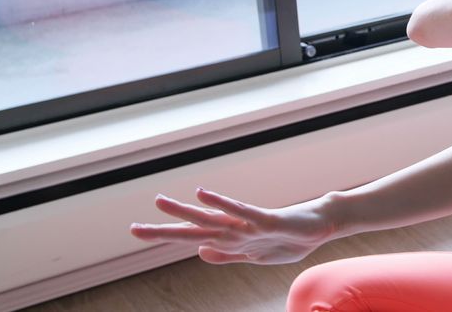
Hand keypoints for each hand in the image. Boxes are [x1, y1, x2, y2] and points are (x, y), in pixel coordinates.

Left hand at [129, 188, 335, 264]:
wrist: (320, 225)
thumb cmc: (289, 238)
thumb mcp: (254, 256)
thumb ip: (227, 254)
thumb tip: (200, 251)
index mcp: (229, 239)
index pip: (191, 238)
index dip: (164, 235)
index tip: (137, 231)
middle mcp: (234, 229)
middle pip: (193, 230)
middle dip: (164, 231)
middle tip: (132, 229)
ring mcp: (249, 224)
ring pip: (211, 218)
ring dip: (185, 211)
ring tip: (159, 202)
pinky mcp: (265, 219)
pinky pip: (239, 211)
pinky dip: (220, 203)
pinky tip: (203, 194)